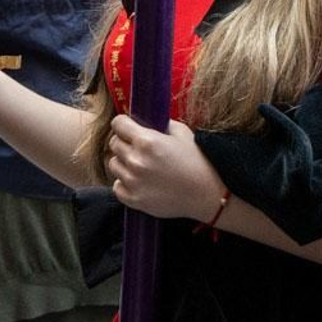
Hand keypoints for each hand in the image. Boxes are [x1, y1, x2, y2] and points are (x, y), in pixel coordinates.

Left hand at [106, 117, 225, 220]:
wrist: (207, 193)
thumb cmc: (198, 162)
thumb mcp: (182, 133)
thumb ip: (160, 125)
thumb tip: (146, 122)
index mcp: (146, 141)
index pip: (118, 124)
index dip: (123, 124)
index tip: (127, 127)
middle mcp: (135, 160)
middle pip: (114, 144)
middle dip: (124, 141)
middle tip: (137, 146)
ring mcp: (132, 181)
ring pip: (113, 164)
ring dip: (123, 162)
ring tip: (140, 165)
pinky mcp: (133, 199)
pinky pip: (117, 186)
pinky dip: (124, 182)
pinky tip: (139, 180)